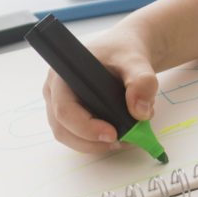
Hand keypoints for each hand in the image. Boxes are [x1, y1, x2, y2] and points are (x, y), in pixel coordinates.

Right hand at [42, 25, 159, 156]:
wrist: (126, 53)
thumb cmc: (123, 52)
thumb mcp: (137, 62)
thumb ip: (142, 82)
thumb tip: (140, 113)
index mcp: (63, 74)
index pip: (65, 109)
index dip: (85, 127)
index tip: (113, 134)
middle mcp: (55, 91)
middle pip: (63, 129)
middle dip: (93, 141)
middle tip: (125, 140)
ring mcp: (60, 105)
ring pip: (70, 136)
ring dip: (96, 144)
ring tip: (126, 137)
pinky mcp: (71, 115)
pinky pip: (78, 136)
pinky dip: (98, 141)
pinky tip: (119, 135)